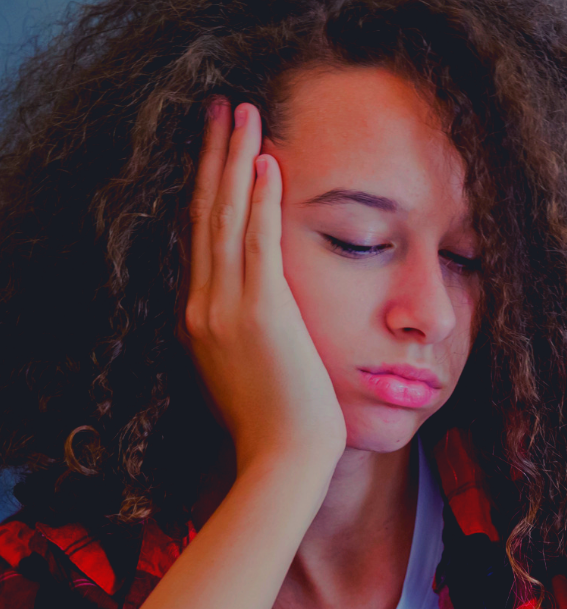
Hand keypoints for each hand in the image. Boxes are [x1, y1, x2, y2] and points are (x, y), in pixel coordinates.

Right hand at [180, 98, 345, 475]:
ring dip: (236, 159)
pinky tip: (266, 161)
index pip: (202, 235)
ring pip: (227, 216)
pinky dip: (260, 199)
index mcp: (199, 318)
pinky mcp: (261, 314)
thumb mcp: (253, 372)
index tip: (217, 146)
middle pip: (206, 212)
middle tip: (224, 106)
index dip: (209, 185)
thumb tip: (265, 319)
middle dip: (214, 154)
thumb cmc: (281, 427)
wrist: (284, 461)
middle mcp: (203, 305)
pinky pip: (258, 242)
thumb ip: (251, 337)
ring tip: (245, 112)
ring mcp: (227, 308)